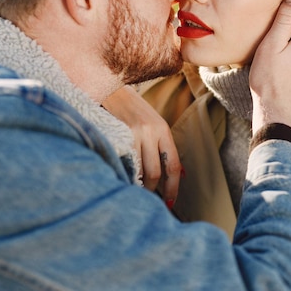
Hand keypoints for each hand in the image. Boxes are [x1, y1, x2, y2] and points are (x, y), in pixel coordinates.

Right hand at [103, 86, 181, 206]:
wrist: (110, 87)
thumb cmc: (132, 110)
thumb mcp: (153, 125)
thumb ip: (164, 147)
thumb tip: (180, 175)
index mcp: (163, 130)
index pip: (173, 165)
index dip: (173, 187)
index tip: (170, 202)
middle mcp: (151, 131)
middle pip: (155, 172)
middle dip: (151, 191)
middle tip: (146, 199)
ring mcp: (133, 133)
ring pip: (137, 170)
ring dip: (136, 185)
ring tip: (132, 190)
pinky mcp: (117, 134)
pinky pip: (123, 162)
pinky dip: (123, 174)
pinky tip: (120, 178)